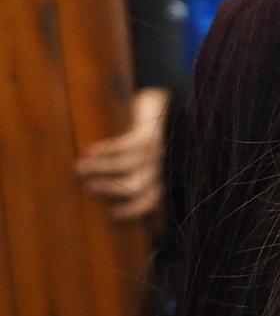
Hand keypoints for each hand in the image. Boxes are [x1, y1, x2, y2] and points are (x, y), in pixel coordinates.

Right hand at [73, 87, 167, 221]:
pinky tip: (90, 151)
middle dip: (109, 189)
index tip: (112, 214)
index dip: (133, 210)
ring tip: (79, 167)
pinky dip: (104, 151)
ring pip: (125, 167)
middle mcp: (163, 165)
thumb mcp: (146, 156)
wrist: (163, 101)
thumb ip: (134, 173)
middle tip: (89, 187)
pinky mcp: (149, 134)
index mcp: (163, 174)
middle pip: (135, 187)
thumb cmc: (149, 132)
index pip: (152, 200)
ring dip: (99, 168)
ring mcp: (157, 150)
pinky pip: (123, 147)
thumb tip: (101, 191)